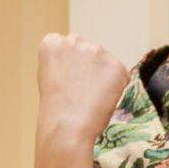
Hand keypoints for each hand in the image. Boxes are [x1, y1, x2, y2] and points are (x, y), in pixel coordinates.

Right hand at [35, 33, 129, 159]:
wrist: (67, 127)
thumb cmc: (55, 110)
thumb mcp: (48, 77)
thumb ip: (63, 62)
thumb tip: (82, 63)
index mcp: (53, 42)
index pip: (66, 45)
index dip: (69, 66)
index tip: (67, 81)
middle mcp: (74, 41)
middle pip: (88, 51)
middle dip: (88, 67)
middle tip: (81, 92)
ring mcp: (97, 51)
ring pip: (105, 62)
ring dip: (102, 77)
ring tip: (90, 99)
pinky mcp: (116, 66)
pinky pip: (120, 75)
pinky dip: (116, 88)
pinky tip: (102, 100)